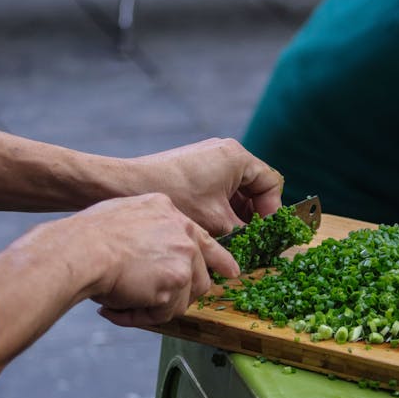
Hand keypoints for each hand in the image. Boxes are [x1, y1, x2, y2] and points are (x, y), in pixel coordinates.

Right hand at [69, 193, 238, 326]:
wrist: (80, 250)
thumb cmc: (88, 236)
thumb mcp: (126, 215)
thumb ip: (149, 230)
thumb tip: (153, 254)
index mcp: (171, 213)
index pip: (203, 239)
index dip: (219, 260)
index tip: (233, 272)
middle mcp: (184, 232)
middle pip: (199, 277)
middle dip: (176, 296)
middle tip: (147, 302)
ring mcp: (184, 256)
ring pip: (183, 299)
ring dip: (153, 308)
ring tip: (120, 302)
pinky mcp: (176, 281)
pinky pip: (165, 313)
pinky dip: (139, 317)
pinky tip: (116, 309)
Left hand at [129, 138, 283, 236]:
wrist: (126, 185)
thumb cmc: (176, 198)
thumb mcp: (217, 221)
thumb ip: (244, 232)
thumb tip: (257, 246)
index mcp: (238, 157)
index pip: (271, 184)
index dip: (272, 211)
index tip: (266, 234)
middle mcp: (226, 152)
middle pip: (255, 186)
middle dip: (255, 215)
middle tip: (252, 240)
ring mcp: (209, 158)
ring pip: (237, 190)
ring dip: (238, 214)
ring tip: (233, 238)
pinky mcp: (195, 167)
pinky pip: (220, 189)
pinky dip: (222, 208)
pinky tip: (215, 229)